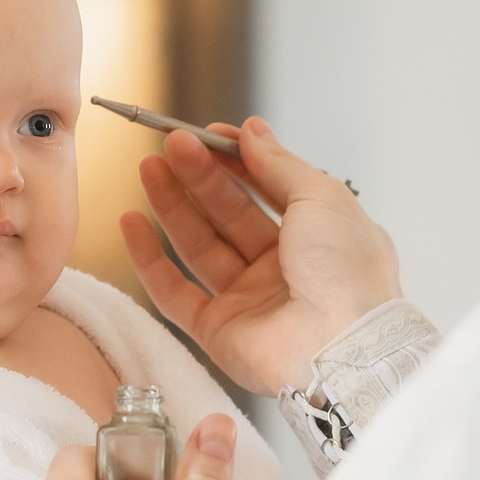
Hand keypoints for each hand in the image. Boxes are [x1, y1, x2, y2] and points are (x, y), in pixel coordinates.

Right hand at [122, 117, 403, 393]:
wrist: (341, 348)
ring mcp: (249, 300)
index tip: (209, 135)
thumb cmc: (347, 273)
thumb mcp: (322, 197)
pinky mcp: (218, 331)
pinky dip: (149, 259)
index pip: (268, 188)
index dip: (238, 160)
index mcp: (317, 235)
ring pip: (199, 245)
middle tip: (172, 145)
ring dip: (172, 205)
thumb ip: (279, 164)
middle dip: (200, 176)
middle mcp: (283, 267)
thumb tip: (253, 131)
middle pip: (229, 213)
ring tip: (149, 168)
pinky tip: (131, 222)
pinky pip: (174, 292)